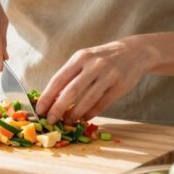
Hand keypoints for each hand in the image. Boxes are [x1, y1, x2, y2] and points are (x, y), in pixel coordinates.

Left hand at [35, 38, 152, 124]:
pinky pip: (102, 104)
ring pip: (87, 100)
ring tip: (67, 121)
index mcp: (80, 57)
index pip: (59, 79)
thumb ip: (70, 75)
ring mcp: (108, 75)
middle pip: (71, 91)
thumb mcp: (85, 58)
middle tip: (50, 120)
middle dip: (58, 108)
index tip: (39, 110)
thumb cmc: (102, 58)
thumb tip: (52, 99)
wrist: (134, 52)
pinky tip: (84, 118)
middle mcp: (93, 65)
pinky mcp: (120, 86)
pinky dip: (91, 113)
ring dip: (75, 114)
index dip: (47, 96)